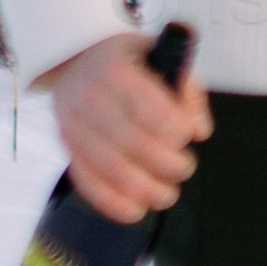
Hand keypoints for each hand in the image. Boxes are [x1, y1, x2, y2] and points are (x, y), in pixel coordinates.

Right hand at [45, 30, 212, 226]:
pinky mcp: (67, 148)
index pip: (149, 107)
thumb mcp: (160, 56)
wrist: (76, 61)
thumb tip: (199, 130)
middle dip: (167, 164)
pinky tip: (136, 209)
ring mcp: (74, 126)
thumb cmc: (127, 63)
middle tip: (184, 168)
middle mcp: (89, 97)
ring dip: (145, 189)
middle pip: (133, 143)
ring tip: (167, 194)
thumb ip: (187, 91)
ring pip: (111, 168)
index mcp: (116, 70)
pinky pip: (87, 182)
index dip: (175, 129)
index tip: (188, 136)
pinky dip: (112, 202)